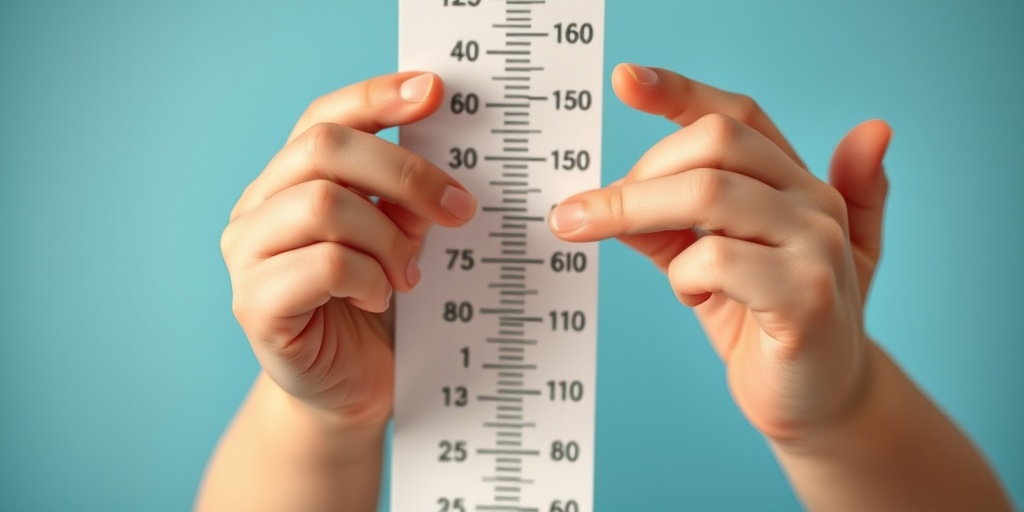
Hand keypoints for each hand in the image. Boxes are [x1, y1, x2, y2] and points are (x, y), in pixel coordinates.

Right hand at [220, 72, 475, 427]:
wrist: (348, 391)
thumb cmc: (373, 308)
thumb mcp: (398, 241)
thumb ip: (404, 199)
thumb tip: (445, 145)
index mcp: (288, 182)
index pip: (322, 118)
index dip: (375, 95)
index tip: (433, 90)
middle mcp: (257, 209)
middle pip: (322, 149)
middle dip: (403, 172)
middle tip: (459, 208)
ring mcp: (247, 257)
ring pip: (323, 204)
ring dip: (387, 239)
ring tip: (408, 277)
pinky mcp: (255, 304)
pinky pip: (323, 265)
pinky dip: (369, 278)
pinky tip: (381, 300)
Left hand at [551, 64, 891, 440]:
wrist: (817, 401)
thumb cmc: (763, 321)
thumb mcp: (706, 261)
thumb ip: (673, 219)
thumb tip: (619, 183)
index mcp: (794, 182)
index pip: (737, 116)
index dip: (679, 92)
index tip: (623, 81)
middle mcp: (814, 201)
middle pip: (714, 144)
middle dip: (635, 174)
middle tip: (580, 212)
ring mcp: (818, 245)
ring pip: (709, 193)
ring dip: (633, 211)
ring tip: (597, 234)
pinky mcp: (808, 297)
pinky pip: (718, 260)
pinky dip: (683, 277)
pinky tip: (688, 297)